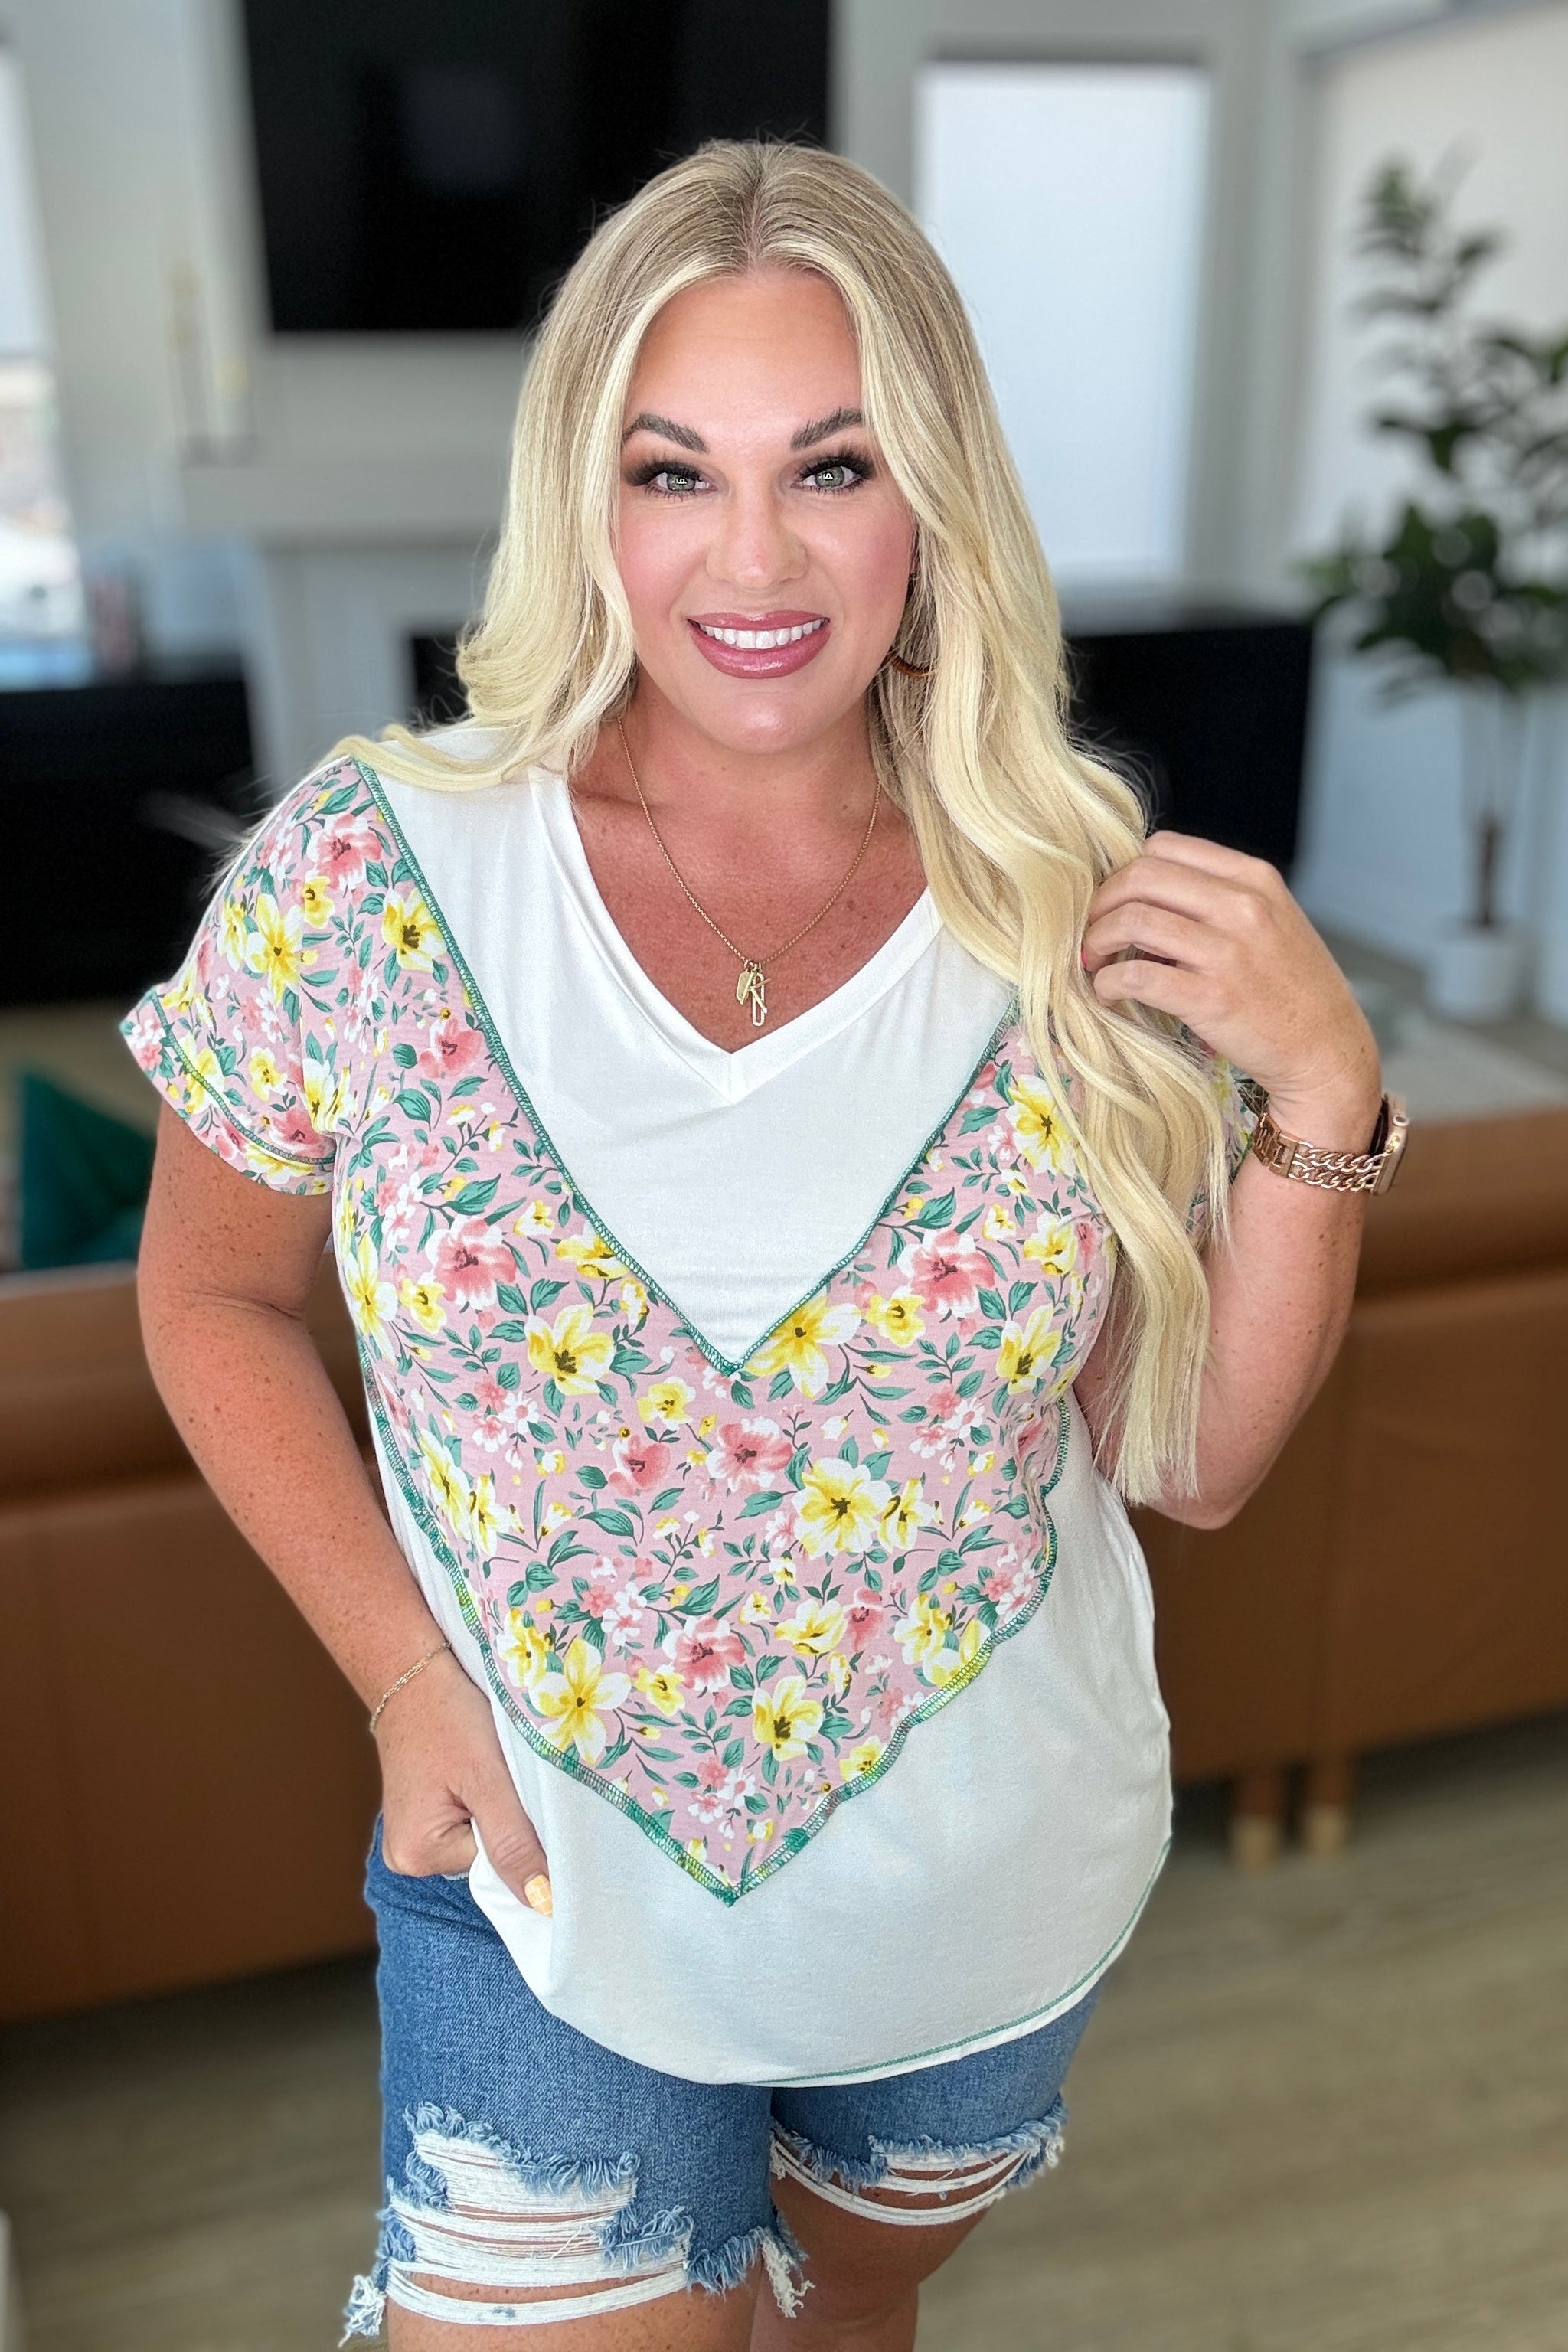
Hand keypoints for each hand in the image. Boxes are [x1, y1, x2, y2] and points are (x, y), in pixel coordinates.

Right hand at [376, 1648, 553, 1913]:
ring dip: (496, 1806)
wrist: (414, 1672)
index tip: (520, 1792)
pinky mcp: (421, 1815)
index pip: (498, 1868)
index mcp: (418, 1856)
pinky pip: (468, 1820)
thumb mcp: (488, 1779)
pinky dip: (482, 1797)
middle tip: (499, 1772)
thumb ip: (514, 1842)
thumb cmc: (447, 1716)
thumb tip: (541, 1903)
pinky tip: (474, 1768)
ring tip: (483, 1765)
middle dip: (506, 1818)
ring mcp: (411, 1837)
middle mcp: (407, 1857)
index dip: (521, 1833)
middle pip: (488, 1856)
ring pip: (481, 1836)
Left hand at [1083, 832, 1381, 1149]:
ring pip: (1132, 920)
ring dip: (1097, 942)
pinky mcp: (1211, 999)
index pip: (1164, 847)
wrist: (1326, 1049)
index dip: (1125, 872)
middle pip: (1141, 876)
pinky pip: (1136, 976)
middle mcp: (1243, 906)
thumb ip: (1218, 899)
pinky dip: (1108, 984)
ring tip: (1094, 963)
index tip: (1115, 902)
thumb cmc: (1291, 988)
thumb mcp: (1271, 920)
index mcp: (1254, 878)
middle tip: (1090, 932)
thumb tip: (1143, 895)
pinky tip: (1108, 995)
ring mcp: (1228, 952)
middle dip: (1101, 902)